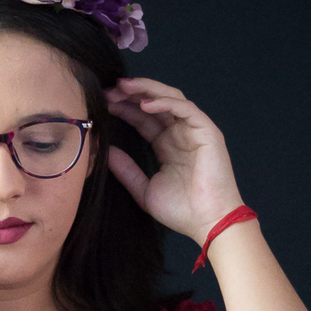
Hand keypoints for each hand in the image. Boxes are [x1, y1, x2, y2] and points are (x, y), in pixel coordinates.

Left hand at [104, 79, 245, 247]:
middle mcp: (180, 134)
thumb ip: (126, 170)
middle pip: (155, 103)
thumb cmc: (182, 211)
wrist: (207, 223)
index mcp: (167, 146)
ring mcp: (194, 130)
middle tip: (109, 89)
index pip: (144, 119)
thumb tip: (106, 152)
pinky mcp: (206, 131)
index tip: (104, 103)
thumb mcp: (144, 189)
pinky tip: (145, 104)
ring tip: (123, 87)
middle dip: (132, 94)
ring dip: (147, 90)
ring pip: (170, 98)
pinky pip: (185, 108)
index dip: (125, 108)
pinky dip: (165, 103)